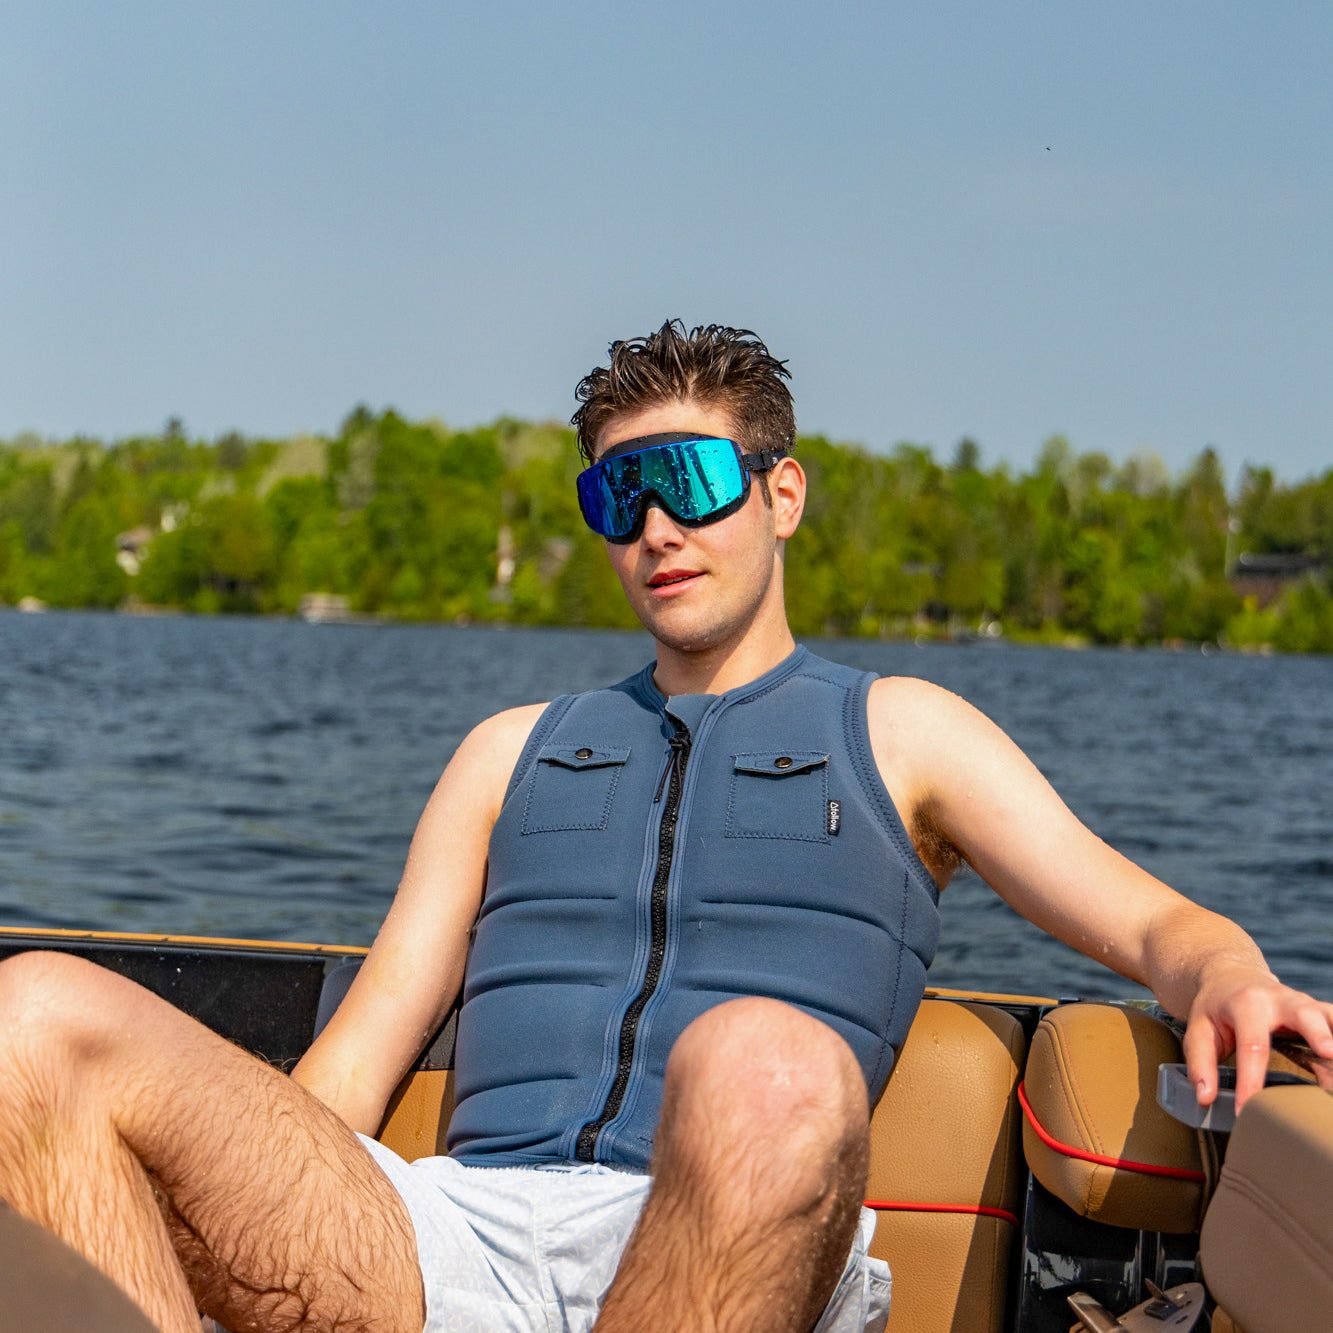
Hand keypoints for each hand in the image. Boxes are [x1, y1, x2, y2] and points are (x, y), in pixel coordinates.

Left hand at [1182, 968, 1332, 1111]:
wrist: (1231, 975)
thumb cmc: (1215, 1009)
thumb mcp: (1198, 1029)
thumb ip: (1200, 1064)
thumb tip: (1206, 1098)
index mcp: (1246, 1004)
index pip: (1252, 1046)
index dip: (1251, 1081)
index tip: (1249, 1111)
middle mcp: (1279, 998)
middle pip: (1303, 1015)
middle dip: (1318, 1034)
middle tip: (1329, 1054)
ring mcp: (1303, 1002)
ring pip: (1328, 1016)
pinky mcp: (1319, 1010)